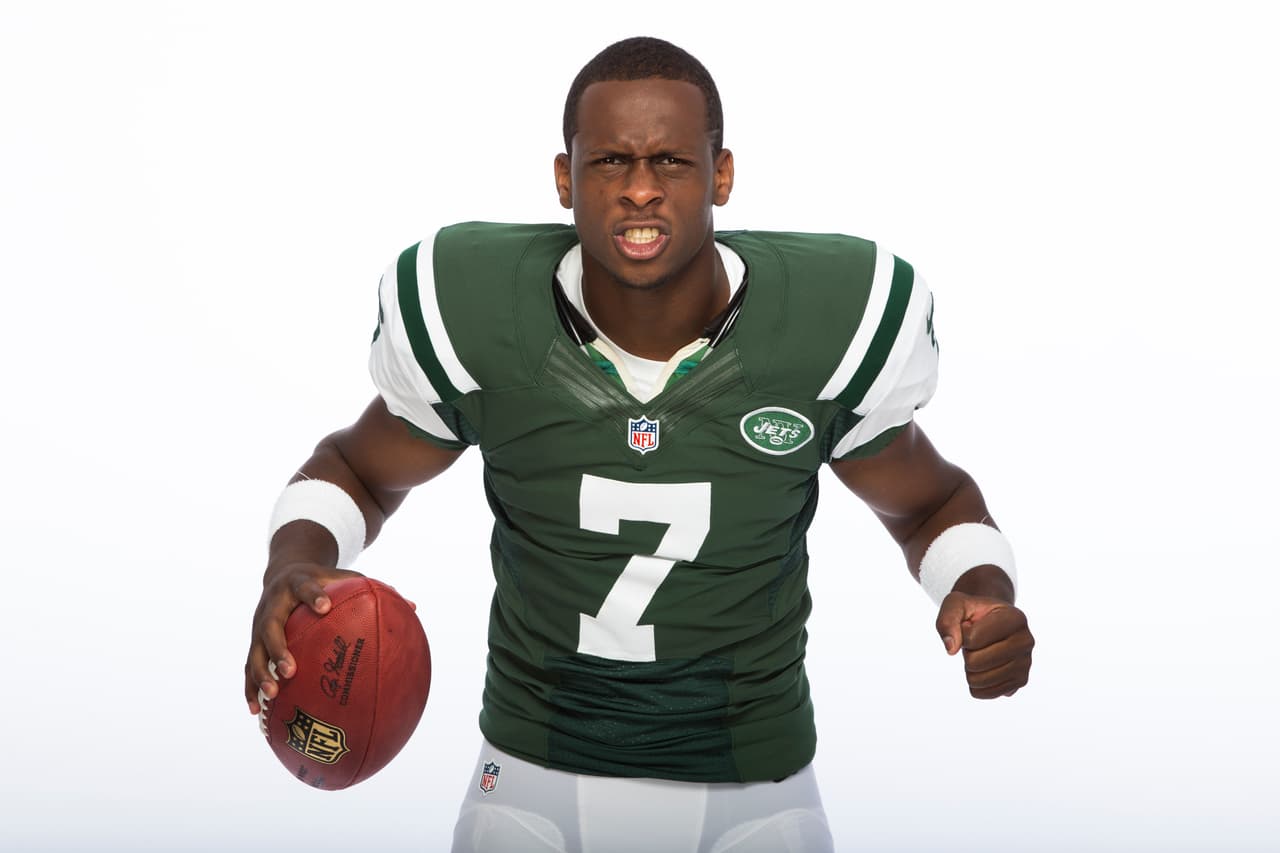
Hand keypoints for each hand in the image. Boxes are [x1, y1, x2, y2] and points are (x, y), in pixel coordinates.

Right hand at [243, 561, 362, 714]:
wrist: (284, 573)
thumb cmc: (323, 581)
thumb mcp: (345, 578)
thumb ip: (373, 591)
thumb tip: (413, 608)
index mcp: (298, 583)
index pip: (305, 587)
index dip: (314, 596)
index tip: (325, 607)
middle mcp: (273, 604)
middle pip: (270, 627)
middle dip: (279, 649)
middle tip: (291, 670)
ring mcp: (258, 624)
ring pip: (255, 651)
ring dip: (261, 674)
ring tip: (274, 694)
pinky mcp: (253, 641)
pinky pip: (248, 667)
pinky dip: (250, 688)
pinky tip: (257, 712)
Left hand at [935, 592, 1033, 698]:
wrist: (992, 619)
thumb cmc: (973, 611)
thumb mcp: (956, 604)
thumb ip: (948, 621)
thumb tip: (951, 649)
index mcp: (1015, 618)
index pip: (972, 638)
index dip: (962, 633)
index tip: (971, 624)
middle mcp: (1026, 641)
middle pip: (975, 662)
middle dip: (966, 652)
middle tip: (975, 642)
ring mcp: (1025, 664)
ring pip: (978, 680)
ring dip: (970, 668)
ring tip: (981, 652)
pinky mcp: (1020, 681)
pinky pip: (985, 693)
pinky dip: (975, 683)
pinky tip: (984, 667)